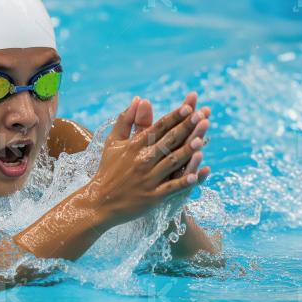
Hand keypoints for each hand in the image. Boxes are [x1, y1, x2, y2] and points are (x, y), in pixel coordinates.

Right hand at [88, 94, 209, 227]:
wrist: (99, 202)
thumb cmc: (107, 169)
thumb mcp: (113, 142)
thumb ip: (126, 120)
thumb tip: (139, 99)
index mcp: (134, 146)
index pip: (158, 128)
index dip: (174, 117)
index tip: (189, 107)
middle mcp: (142, 160)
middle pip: (168, 141)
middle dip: (186, 128)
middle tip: (202, 116)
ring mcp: (148, 179)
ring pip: (171, 162)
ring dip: (187, 151)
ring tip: (201, 140)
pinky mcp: (152, 197)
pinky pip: (171, 188)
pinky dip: (183, 182)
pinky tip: (197, 176)